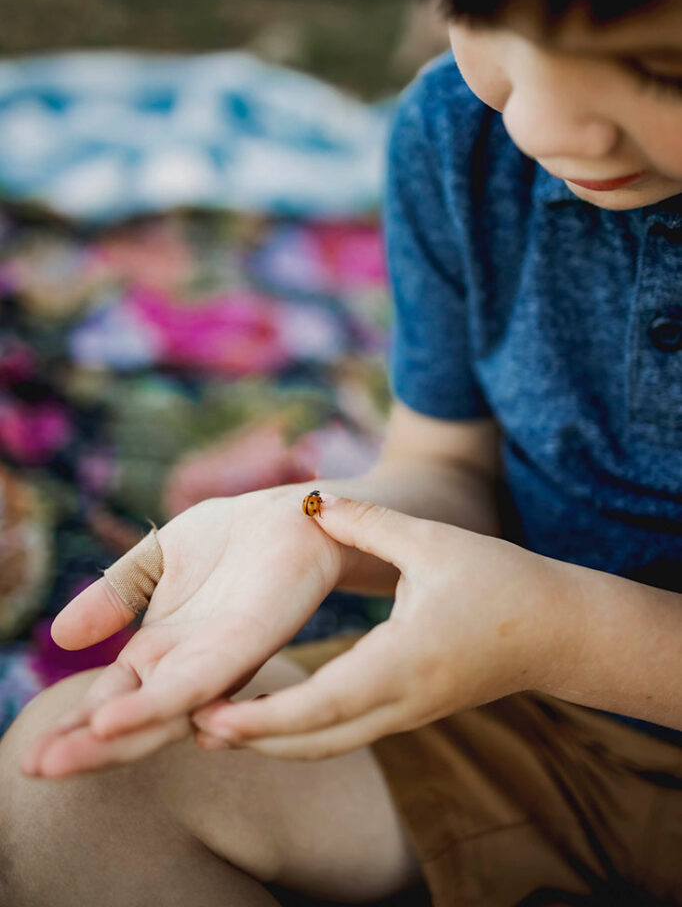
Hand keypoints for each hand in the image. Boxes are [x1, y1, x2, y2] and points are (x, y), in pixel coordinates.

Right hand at [20, 488, 344, 777]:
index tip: (29, 754)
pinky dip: (156, 705)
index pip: (110, 699)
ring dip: (109, 740)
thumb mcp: (155, 560)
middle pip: (129, 720)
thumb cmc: (231, 537)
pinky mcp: (247, 645)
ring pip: (158, 714)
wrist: (293, 513)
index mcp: (160, 651)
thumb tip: (60, 636)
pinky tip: (115, 721)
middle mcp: (186, 668)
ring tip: (58, 759)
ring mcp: (218, 663)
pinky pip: (198, 684)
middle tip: (31, 768)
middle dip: (81, 747)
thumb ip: (113, 594)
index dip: (71, 726)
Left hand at [191, 493, 580, 758]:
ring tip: (213, 724)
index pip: (324, 703)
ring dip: (271, 741)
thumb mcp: (433, 542)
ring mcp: (405, 714)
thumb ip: (369, 522)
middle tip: (189, 724)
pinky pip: (344, 734)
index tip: (211, 715)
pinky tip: (266, 716)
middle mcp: (400, 701)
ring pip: (327, 744)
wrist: (554, 630)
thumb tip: (313, 499)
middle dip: (252, 738)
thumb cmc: (500, 582)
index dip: (264, 715)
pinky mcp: (408, 711)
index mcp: (402, 662)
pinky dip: (300, 733)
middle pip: (315, 740)